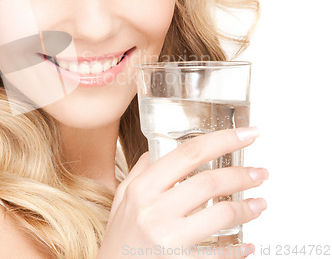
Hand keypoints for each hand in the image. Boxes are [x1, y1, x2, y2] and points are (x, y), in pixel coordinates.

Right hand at [98, 128, 267, 257]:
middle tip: (261, 173)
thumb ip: (140, 171)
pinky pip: (218, 253)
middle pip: (208, 181)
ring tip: (259, 204)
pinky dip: (238, 248)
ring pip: (220, 213)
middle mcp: (153, 210)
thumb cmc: (119, 239)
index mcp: (142, 188)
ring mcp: (167, 238)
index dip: (222, 140)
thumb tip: (159, 149)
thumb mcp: (122, 199)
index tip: (246, 134)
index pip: (188, 154)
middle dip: (242, 174)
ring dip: (246, 207)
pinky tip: (246, 244)